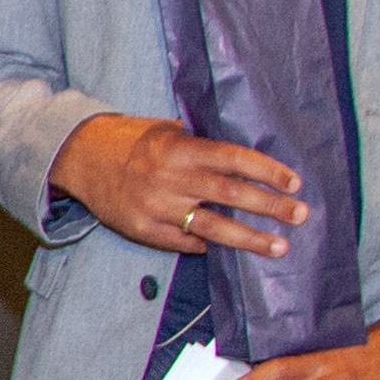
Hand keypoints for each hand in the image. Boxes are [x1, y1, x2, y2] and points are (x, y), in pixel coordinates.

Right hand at [50, 111, 303, 261]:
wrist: (78, 157)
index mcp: (178, 148)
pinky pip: (185, 242)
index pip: (233, 159)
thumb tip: (246, 163)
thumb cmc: (129, 141)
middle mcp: (170, 178)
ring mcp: (156, 207)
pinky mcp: (143, 229)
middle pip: (230, 194)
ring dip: (250, 238)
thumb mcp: (164, 131)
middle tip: (300, 215)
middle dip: (270, 207)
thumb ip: (199, 147)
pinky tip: (226, 248)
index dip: (268, 171)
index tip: (294, 183)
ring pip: (213, 227)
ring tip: (279, 247)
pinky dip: (207, 244)